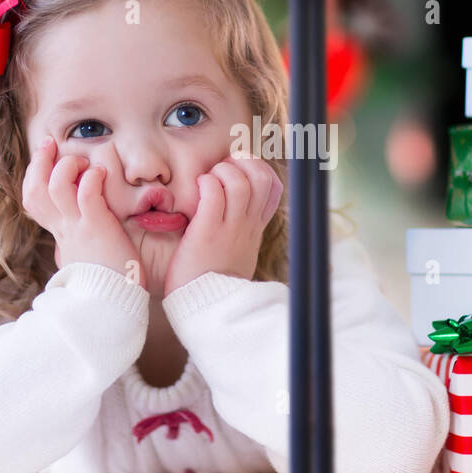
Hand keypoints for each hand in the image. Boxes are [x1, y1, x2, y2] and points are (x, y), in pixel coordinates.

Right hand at [21, 135, 143, 286]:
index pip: (34, 200)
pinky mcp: (96, 229)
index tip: (46, 156)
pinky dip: (91, 178)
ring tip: (82, 162)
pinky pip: (85, 195)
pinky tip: (101, 173)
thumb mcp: (85, 258)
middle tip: (51, 143)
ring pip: (55, 187)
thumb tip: (75, 235)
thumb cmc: (107, 284)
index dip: (35, 174)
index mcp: (61, 235)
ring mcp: (77, 229)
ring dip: (67, 167)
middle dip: (40, 162)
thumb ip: (79, 242)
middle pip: (34, 191)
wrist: (112, 306)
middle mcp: (64, 230)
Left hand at [163, 155, 283, 296]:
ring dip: (222, 171)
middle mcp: (247, 226)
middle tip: (222, 169)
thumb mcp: (238, 254)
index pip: (273, 188)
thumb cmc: (214, 282)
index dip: (259, 169)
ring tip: (209, 180)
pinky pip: (213, 194)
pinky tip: (198, 189)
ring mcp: (230, 229)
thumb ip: (239, 231)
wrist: (206, 310)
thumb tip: (233, 212)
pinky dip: (206, 183)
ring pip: (239, 182)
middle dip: (242, 162)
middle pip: (262, 178)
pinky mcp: (207, 232)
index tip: (239, 171)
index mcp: (254, 229)